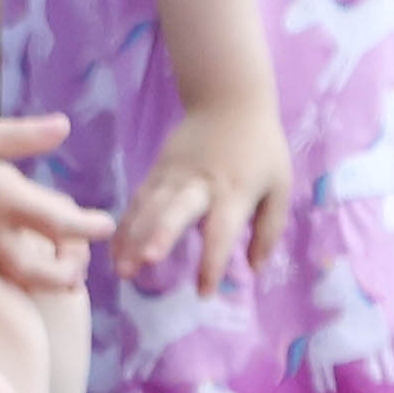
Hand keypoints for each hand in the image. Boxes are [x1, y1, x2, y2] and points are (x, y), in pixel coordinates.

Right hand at [0, 112, 101, 290]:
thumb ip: (25, 136)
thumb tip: (64, 127)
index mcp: (3, 200)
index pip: (58, 223)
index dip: (88, 226)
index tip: (107, 224)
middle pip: (42, 274)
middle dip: (70, 270)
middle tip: (82, 254)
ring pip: (25, 281)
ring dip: (52, 278)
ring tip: (68, 261)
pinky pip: (8, 274)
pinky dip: (31, 272)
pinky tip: (39, 256)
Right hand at [115, 100, 292, 296]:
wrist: (229, 99)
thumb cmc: (260, 148)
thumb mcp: (279, 186)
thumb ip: (269, 230)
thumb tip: (254, 269)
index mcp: (234, 193)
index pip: (221, 232)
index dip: (212, 263)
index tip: (203, 292)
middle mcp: (201, 185)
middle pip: (177, 210)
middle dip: (161, 235)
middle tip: (146, 262)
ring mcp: (175, 175)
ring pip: (150, 208)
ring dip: (134, 238)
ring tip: (122, 270)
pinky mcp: (158, 170)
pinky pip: (138, 200)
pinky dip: (125, 226)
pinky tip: (114, 250)